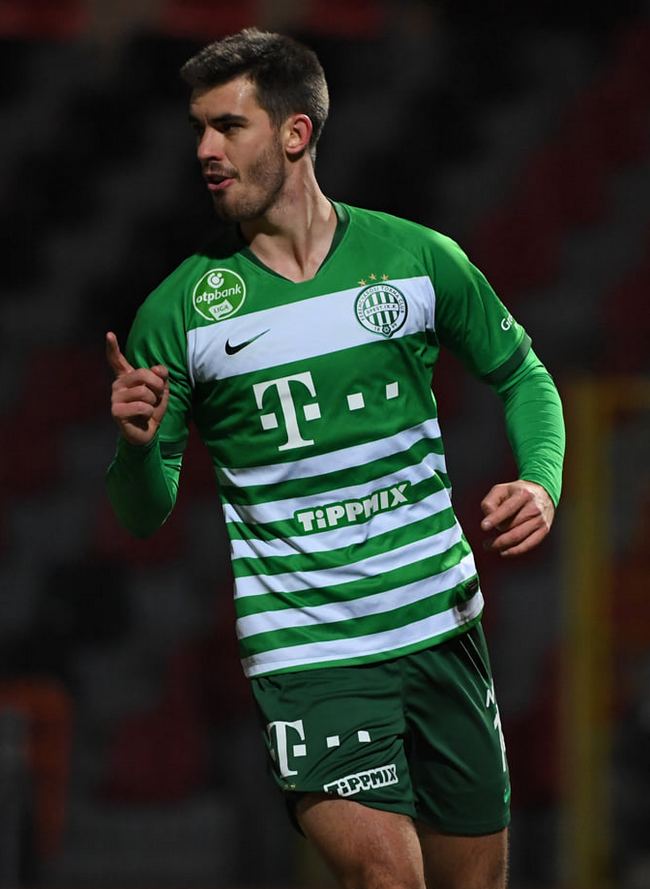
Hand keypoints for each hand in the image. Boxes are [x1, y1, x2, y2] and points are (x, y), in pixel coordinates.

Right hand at [106, 331, 168, 445]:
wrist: (148, 432)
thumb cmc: (152, 409)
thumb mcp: (161, 390)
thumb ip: (161, 376)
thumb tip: (158, 369)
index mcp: (127, 377)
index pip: (117, 359)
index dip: (113, 347)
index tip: (109, 334)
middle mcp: (118, 385)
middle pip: (142, 374)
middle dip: (157, 385)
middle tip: (157, 396)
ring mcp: (115, 398)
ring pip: (144, 392)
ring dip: (153, 402)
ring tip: (148, 409)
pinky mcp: (116, 411)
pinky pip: (141, 406)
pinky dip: (149, 412)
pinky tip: (143, 417)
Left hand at [480, 480, 554, 557]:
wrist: (543, 493)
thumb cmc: (518, 492)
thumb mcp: (501, 489)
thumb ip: (490, 501)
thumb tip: (488, 517)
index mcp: (523, 495)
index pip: (507, 509)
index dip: (495, 518)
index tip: (484, 526)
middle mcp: (534, 507)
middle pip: (511, 525)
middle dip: (497, 535)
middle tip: (485, 542)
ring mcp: (540, 520)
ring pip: (518, 537)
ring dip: (502, 544)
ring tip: (490, 546)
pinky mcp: (544, 530)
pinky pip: (529, 544)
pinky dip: (515, 550)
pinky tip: (504, 552)